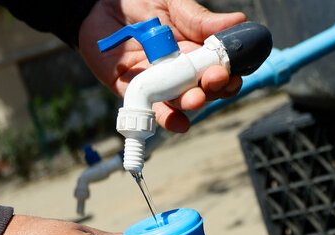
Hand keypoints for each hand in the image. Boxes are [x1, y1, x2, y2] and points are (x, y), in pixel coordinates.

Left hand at [78, 0, 245, 131]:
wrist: (97, 6)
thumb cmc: (138, 3)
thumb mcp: (172, 5)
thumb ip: (200, 19)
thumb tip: (237, 20)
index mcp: (194, 50)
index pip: (218, 68)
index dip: (229, 74)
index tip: (232, 72)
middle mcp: (179, 71)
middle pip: (204, 89)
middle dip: (213, 89)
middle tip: (214, 80)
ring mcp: (159, 83)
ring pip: (181, 102)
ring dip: (191, 104)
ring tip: (195, 99)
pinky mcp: (134, 91)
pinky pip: (152, 110)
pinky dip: (167, 120)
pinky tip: (180, 123)